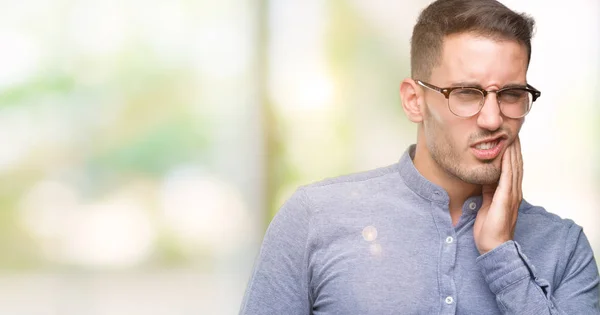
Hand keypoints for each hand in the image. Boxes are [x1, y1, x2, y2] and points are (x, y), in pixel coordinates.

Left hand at [473, 136, 522, 254]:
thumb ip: (488, 190)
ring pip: (514, 168)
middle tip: (513, 130)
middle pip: (516, 164)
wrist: (493, 246)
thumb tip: (485, 177)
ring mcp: (511, 195)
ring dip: (513, 151)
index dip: (512, 152)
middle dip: (515, 147)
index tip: (509, 137)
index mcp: (509, 193)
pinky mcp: (505, 199)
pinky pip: (507, 178)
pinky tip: (506, 153)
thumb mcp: (486, 203)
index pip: (512, 168)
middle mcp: (513, 192)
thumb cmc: (489, 228)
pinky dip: (508, 164)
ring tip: (512, 135)